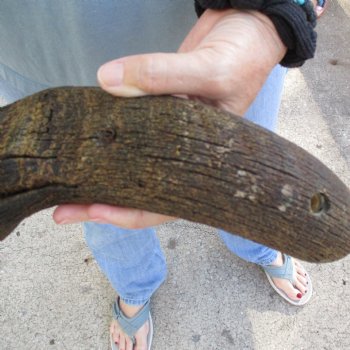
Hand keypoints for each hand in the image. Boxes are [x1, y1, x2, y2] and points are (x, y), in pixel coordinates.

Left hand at [54, 8, 286, 228]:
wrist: (248, 29)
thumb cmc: (245, 56)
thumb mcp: (209, 70)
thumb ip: (161, 75)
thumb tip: (105, 81)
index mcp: (205, 164)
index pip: (166, 204)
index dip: (129, 213)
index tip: (92, 210)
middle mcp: (185, 155)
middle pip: (141, 190)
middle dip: (102, 201)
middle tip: (62, 208)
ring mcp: (170, 135)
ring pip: (133, 163)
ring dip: (101, 173)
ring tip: (65, 182)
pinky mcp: (160, 112)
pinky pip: (132, 130)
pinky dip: (110, 137)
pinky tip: (86, 143)